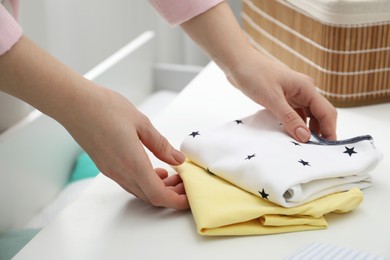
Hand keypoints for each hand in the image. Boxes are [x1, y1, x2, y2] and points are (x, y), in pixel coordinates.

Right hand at [0, 36, 187, 209]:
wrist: (74, 104)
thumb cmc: (105, 108)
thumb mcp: (142, 123)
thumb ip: (161, 145)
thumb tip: (178, 159)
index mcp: (133, 163)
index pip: (158, 195)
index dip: (175, 201)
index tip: (188, 198)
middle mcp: (120, 172)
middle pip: (150, 197)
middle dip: (170, 195)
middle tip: (184, 182)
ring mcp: (111, 171)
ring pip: (139, 191)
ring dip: (158, 188)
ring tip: (173, 175)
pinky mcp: (105, 166)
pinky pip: (129, 182)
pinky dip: (145, 181)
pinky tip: (154, 168)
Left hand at [227, 49, 336, 141]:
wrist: (237, 62)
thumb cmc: (254, 75)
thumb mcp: (272, 99)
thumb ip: (289, 118)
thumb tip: (306, 137)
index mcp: (306, 88)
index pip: (326, 112)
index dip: (330, 130)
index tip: (327, 149)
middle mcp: (303, 91)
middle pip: (319, 114)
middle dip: (320, 132)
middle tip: (315, 151)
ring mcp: (293, 94)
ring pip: (307, 115)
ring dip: (306, 129)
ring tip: (302, 146)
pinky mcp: (282, 97)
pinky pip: (294, 114)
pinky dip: (294, 124)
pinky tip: (290, 135)